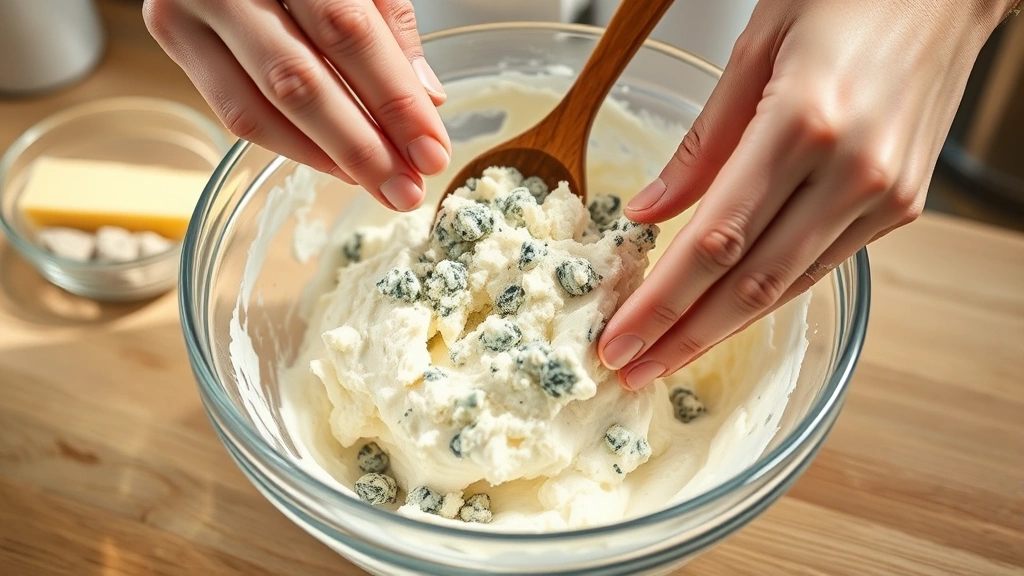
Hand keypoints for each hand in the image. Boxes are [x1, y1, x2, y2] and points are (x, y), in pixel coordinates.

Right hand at [143, 0, 450, 210]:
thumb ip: (389, 25)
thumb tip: (426, 100)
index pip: (346, 32)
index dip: (393, 99)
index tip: (431, 152)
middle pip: (298, 80)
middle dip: (362, 147)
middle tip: (406, 191)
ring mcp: (188, 6)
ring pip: (258, 109)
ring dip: (326, 158)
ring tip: (379, 184)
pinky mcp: (174, 33)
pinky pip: (234, 110)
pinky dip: (291, 145)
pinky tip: (334, 163)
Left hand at [599, 0, 1016, 389]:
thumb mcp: (756, 48)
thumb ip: (702, 143)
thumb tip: (651, 211)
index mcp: (803, 123)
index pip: (714, 241)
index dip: (662, 301)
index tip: (619, 340)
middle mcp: (851, 171)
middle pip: (749, 282)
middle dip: (682, 336)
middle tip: (632, 370)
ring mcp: (884, 195)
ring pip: (786, 285)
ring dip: (722, 326)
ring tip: (668, 354)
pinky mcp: (902, 204)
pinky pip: (820, 264)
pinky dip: (767, 293)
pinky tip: (726, 310)